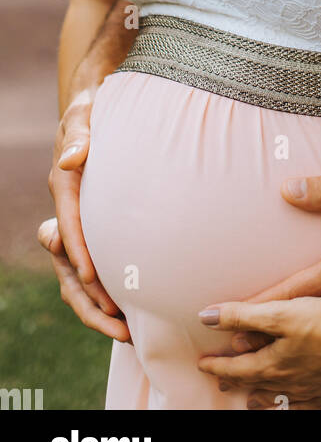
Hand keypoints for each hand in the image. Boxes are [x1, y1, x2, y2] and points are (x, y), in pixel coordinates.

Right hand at [41, 89, 128, 340]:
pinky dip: (110, 295)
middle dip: (90, 297)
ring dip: (99, 307)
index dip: (79, 250)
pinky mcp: (97, 234)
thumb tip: (70, 160)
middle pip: (70, 265)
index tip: (94, 274)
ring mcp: (81, 228)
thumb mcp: (85, 114)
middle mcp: (68, 213)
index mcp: (65, 188)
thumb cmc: (96, 110)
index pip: (69, 224)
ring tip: (127, 332)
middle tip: (117, 321)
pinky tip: (133, 315)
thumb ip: (80, 134)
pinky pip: (98, 271)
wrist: (101, 109)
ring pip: (80, 278)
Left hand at [197, 297, 320, 409]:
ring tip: (252, 401)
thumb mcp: (278, 312)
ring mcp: (310, 391)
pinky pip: (305, 406)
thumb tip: (206, 316)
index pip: (235, 369)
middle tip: (223, 382)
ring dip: (262, 398)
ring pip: (279, 399)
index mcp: (271, 365)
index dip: (217, 366)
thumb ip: (241, 314)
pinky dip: (293, 406)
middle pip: (255, 385)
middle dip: (237, 382)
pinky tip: (294, 404)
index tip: (203, 365)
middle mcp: (288, 383)